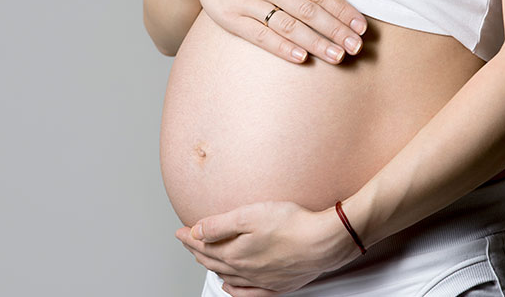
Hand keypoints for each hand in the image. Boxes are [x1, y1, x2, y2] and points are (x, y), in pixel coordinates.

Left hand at [174, 201, 360, 295]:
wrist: (325, 242)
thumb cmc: (291, 224)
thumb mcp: (248, 215)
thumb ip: (218, 225)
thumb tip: (196, 231)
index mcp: (235, 254)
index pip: (203, 246)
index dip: (188, 238)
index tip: (180, 232)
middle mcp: (245, 271)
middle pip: (212, 262)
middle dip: (196, 250)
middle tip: (188, 242)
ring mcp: (261, 281)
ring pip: (227, 277)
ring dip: (212, 267)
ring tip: (204, 258)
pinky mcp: (278, 285)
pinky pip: (247, 294)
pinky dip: (234, 290)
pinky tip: (230, 286)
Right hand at [175, 0, 366, 63]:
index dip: (342, 10)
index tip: (360, 26)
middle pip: (308, 11)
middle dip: (336, 30)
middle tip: (357, 47)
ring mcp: (246, 2)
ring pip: (287, 26)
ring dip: (315, 43)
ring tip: (337, 56)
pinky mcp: (231, 19)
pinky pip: (260, 36)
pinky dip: (282, 48)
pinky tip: (301, 58)